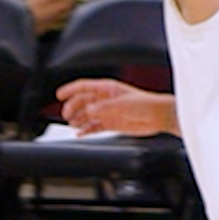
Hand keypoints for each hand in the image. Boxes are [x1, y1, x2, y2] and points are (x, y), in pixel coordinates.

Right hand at [57, 78, 175, 135]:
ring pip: (87, 115)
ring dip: (78, 119)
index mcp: (108, 89)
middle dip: (73, 107)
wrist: (159, 117)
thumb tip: (89, 109)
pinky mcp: (111, 123)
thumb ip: (105, 107)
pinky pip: (94, 126)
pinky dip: (86, 130)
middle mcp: (105, 99)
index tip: (59, 95)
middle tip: (67, 115)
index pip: (84, 86)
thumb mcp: (124, 104)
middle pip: (83, 101)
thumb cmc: (146, 104)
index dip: (71, 90)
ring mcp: (108, 112)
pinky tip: (80, 133)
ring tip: (73, 124)